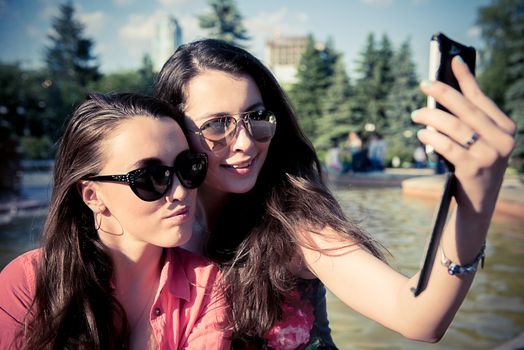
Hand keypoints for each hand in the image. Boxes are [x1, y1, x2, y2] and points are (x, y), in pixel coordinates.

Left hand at [411, 56, 515, 216]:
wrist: (479, 202)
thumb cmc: (475, 165)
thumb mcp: (480, 142)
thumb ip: (469, 121)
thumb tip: (443, 93)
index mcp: (507, 128)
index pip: (481, 98)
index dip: (466, 78)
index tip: (452, 60)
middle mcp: (503, 139)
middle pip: (466, 108)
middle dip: (442, 93)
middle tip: (424, 84)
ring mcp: (490, 155)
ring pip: (453, 126)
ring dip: (430, 116)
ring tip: (416, 114)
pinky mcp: (474, 168)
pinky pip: (446, 146)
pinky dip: (431, 137)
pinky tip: (421, 134)